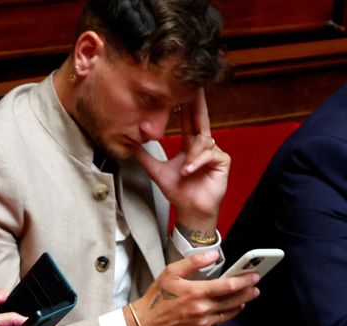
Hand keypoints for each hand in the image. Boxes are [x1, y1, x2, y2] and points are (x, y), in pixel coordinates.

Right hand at [126, 252, 259, 325]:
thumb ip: (193, 262)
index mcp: (196, 292)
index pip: (228, 286)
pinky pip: (217, 325)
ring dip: (238, 305)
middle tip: (255, 287)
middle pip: (234, 301)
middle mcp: (202, 310)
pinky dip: (220, 317)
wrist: (146, 324)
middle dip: (248, 293)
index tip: (254, 276)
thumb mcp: (171, 273)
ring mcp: (203, 324)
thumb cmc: (156, 297)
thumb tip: (213, 255)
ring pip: (229, 314)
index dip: (244, 280)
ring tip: (243, 299)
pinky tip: (218, 311)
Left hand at [134, 88, 230, 234]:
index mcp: (189, 145)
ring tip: (183, 170)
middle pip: (201, 120)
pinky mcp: (222, 161)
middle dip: (198, 104)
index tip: (184, 89)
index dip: (186, 105)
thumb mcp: (157, 171)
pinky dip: (197, 161)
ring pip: (202, 141)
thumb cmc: (178, 192)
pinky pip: (210, 153)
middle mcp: (203, 146)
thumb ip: (145, 157)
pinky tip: (189, 170)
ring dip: (190, 155)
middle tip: (195, 88)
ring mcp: (214, 152)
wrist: (190, 210)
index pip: (188, 121)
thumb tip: (130, 145)